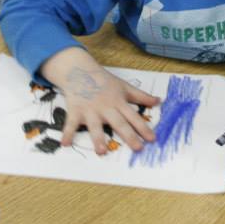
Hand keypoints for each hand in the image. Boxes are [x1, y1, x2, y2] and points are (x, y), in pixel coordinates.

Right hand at [41, 47, 159, 153]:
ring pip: (95, 127)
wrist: (80, 71)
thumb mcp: (124, 87)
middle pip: (119, 124)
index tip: (152, 139)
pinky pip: (71, 124)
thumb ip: (141, 96)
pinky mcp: (75, 111)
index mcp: (118, 102)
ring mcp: (90, 111)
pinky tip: (65, 144)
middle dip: (129, 136)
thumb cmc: (104, 81)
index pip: (134, 117)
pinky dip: (67, 134)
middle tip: (137, 148)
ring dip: (98, 139)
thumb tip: (159, 101)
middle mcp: (106, 108)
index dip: (144, 128)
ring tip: (102, 152)